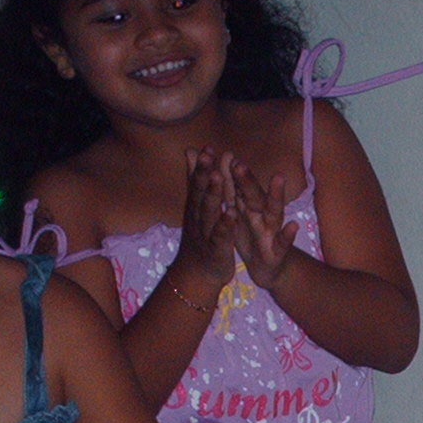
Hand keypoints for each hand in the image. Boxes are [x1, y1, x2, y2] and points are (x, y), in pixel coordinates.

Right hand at [167, 149, 243, 309]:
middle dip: (205, 174)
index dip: (202, 166)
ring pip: (209, 212)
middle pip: (201, 194)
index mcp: (196, 207)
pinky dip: (225, 225)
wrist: (196, 274)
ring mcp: (206, 234)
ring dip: (214, 194)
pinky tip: (232, 214)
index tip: (207, 147)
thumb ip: (196, 180)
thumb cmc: (200, 235)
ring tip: (219, 176)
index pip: (198, 184)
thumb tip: (190, 151)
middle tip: (209, 155)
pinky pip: (221, 236)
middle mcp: (198, 218)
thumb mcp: (197, 207)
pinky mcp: (216, 250)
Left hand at [231, 164, 303, 291]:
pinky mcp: (279, 250)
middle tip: (238, 164)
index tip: (223, 155)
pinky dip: (289, 234)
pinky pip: (284, 242)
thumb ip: (233, 188)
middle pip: (254, 195)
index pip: (238, 187)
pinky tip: (293, 225)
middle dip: (247, 180)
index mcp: (248, 206)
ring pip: (274, 211)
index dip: (231, 172)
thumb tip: (224, 160)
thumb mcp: (240, 212)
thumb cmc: (251, 236)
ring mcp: (272, 231)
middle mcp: (262, 214)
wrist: (267, 269)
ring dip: (276, 196)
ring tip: (279, 178)